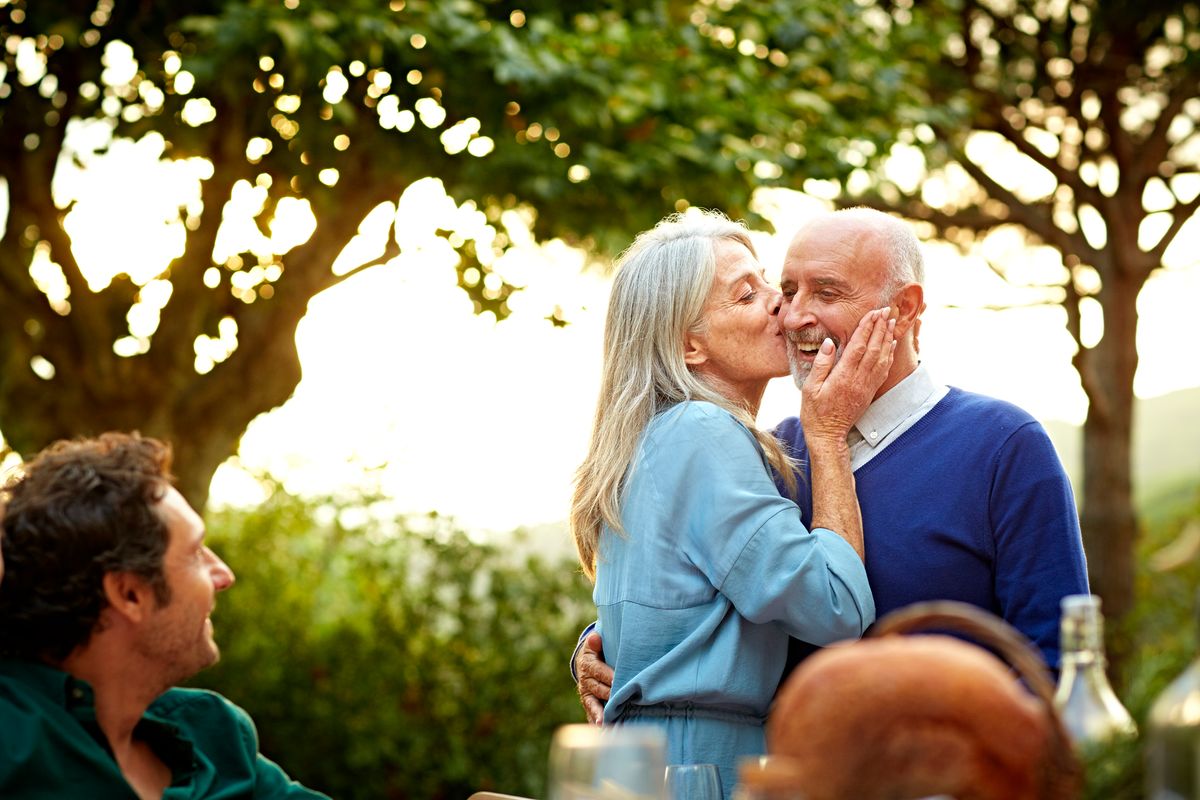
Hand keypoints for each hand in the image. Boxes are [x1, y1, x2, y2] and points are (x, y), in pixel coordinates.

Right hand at [575, 632, 612, 724]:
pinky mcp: (589, 704)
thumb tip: (594, 638)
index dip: (607, 676)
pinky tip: (603, 730)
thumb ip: (595, 643)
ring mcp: (586, 694)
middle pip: (597, 689)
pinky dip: (596, 721)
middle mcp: (585, 681)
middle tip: (620, 701)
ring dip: (598, 713)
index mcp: (587, 665)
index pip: (597, 671)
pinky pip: (592, 713)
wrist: (586, 662)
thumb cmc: (598, 652)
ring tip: (603, 722)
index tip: (617, 680)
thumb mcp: (595, 645)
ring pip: (592, 704)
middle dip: (608, 695)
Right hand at [801, 308, 894, 442]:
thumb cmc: (815, 412)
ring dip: (886, 338)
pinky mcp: (870, 392)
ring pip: (881, 358)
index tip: (872, 312)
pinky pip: (883, 370)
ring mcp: (866, 386)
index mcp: (842, 377)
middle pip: (873, 348)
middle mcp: (858, 380)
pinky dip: (888, 354)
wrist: (828, 435)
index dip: (867, 327)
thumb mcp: (810, 388)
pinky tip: (889, 344)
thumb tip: (829, 343)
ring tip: (890, 322)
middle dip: (880, 327)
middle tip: (885, 310)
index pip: (858, 346)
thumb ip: (821, 365)